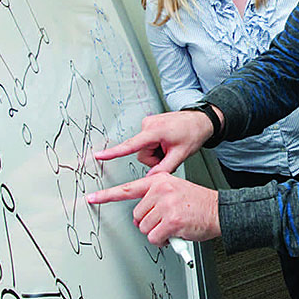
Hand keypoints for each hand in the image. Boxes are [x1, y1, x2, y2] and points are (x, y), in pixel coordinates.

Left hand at [86, 172, 218, 245]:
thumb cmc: (199, 204)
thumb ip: (155, 198)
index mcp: (159, 181)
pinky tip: (175, 234)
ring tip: (173, 226)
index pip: (128, 189)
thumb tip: (141, 217)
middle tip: (165, 222)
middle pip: (137, 216)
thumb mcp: (175, 191)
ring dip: (157, 233)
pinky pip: (154, 238)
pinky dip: (163, 241)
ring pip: (144, 228)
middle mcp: (160, 190)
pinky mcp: (171, 221)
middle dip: (149, 223)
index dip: (106, 196)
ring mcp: (166, 205)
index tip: (90, 199)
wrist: (220, 210)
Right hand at [92, 109, 214, 175]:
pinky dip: (157, 146)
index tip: (99, 156)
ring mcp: (148, 124)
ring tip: (170, 146)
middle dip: (155, 158)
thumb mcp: (180, 154)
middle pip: (142, 154)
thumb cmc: (192, 133)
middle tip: (170, 153)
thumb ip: (164, 168)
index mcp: (155, 131)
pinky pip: (147, 143)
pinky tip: (167, 142)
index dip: (114, 152)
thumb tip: (150, 178)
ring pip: (145, 150)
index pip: (131, 145)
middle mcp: (148, 125)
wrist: (200, 121)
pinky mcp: (149, 125)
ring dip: (156, 153)